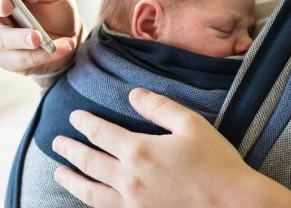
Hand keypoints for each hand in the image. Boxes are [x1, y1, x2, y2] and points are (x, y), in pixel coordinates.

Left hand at [52, 88, 290, 206]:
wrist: (233, 206)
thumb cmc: (216, 163)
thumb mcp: (191, 124)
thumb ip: (158, 107)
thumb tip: (133, 94)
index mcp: (139, 150)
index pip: (101, 132)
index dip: (84, 123)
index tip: (74, 117)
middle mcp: (128, 179)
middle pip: (88, 161)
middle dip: (70, 150)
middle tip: (57, 143)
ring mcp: (131, 204)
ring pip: (89, 192)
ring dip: (71, 180)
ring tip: (59, 173)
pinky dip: (90, 203)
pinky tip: (87, 199)